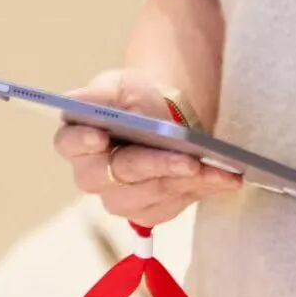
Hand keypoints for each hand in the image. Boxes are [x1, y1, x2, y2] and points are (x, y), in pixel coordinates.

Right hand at [53, 68, 241, 227]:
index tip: (101, 136)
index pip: (69, 144)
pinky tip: (225, 177)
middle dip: (156, 167)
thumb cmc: (136, 98)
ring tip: (216, 168)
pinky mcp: (151, 211)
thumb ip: (98, 93)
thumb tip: (79, 100)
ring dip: (186, 181)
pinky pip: (177, 203)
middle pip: (119, 177)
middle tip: (188, 160)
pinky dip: (203, 188)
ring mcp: (122, 199)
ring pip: (152, 195)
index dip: (82, 142)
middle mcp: (94, 177)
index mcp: (77, 141)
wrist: (167, 115)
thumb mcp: (119, 85)